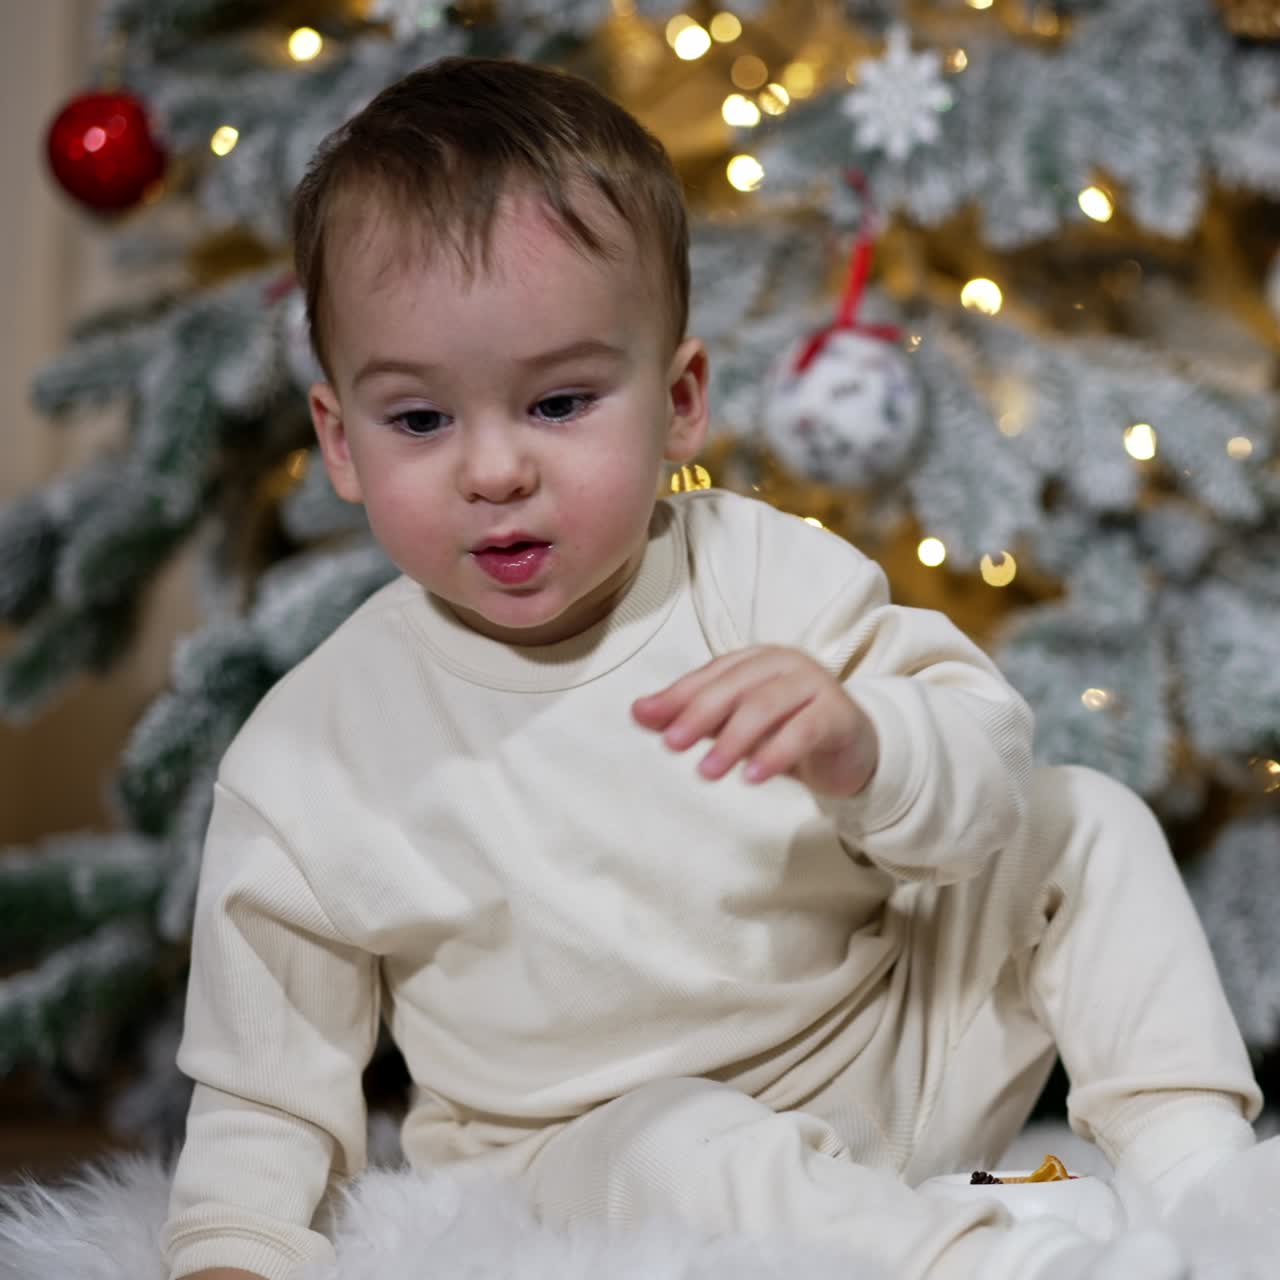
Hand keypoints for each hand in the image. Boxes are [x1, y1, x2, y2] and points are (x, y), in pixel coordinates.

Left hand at [632, 646, 877, 797]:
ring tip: (707, 771)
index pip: (711, 674)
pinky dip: (775, 753)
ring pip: (766, 706)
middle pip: (735, 686)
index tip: (648, 719)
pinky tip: (752, 777)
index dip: (678, 695)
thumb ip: (692, 716)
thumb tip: (639, 712)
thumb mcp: (735, 725)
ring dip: (732, 740)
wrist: (855, 750)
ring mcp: (815, 683)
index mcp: (756, 659)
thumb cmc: (788, 731)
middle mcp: (785, 663)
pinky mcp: (838, 713)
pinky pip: (803, 730)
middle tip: (672, 745)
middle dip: (699, 715)